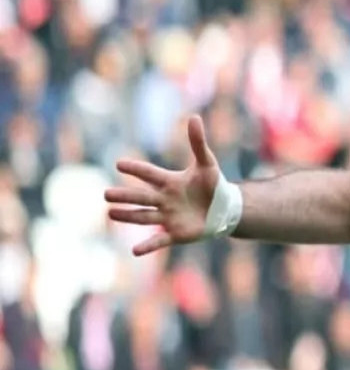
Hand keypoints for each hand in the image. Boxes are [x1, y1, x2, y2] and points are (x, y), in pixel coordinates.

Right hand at [105, 115, 219, 255]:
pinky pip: (159, 241)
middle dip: (125, 196)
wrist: (224, 209)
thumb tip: (194, 117)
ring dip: (128, 216)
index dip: (136, 169)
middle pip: (141, 197)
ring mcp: (168, 217)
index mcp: (169, 182)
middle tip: (106, 194)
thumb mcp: (207, 164)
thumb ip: (198, 143)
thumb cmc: (212, 185)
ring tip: (110, 214)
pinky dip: (148, 246)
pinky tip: (134, 251)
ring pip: (144, 217)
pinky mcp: (176, 234)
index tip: (119, 163)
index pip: (149, 174)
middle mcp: (164, 200)